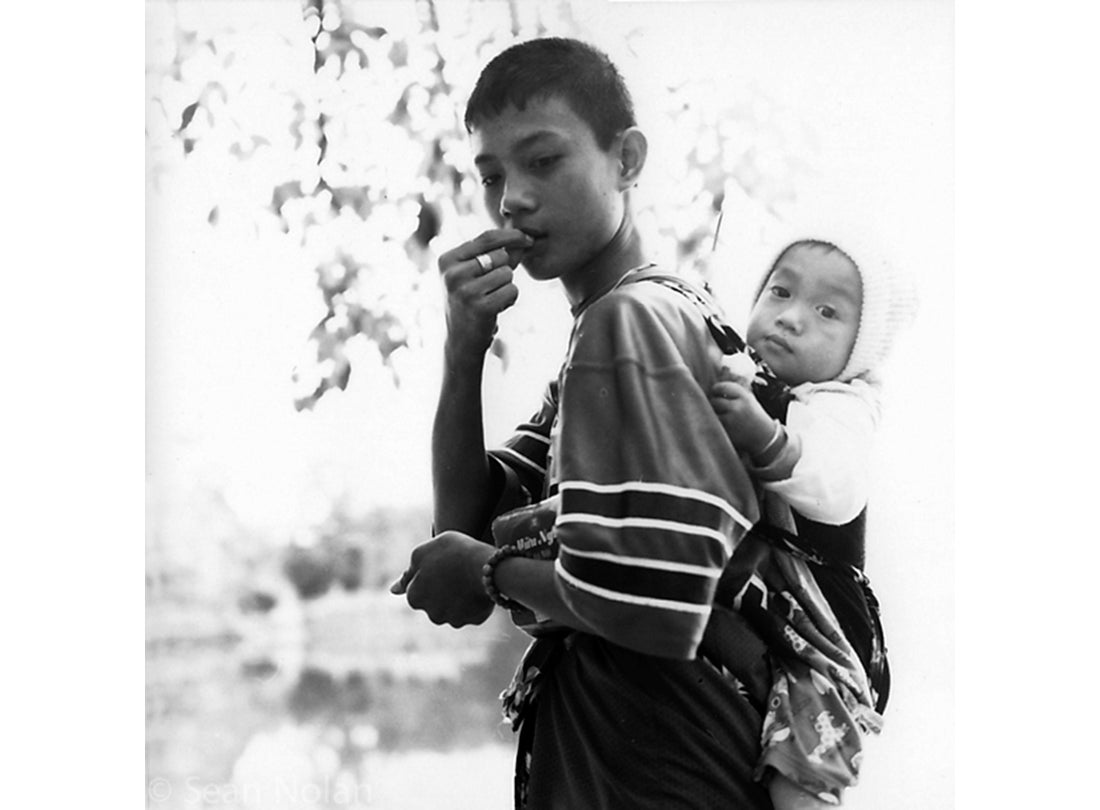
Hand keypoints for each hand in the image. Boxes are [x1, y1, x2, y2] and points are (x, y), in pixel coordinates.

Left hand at [390, 531, 495, 626]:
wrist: (487, 566)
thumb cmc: (452, 553)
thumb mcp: (423, 553)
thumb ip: (409, 572)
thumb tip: (393, 590)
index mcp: (415, 597)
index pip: (416, 588)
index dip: (429, 574)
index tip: (442, 564)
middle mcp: (431, 614)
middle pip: (434, 600)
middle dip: (442, 589)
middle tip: (456, 569)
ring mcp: (454, 619)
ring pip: (453, 607)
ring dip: (459, 596)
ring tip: (470, 576)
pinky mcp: (474, 620)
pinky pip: (472, 610)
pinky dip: (475, 601)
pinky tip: (480, 586)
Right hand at [438, 229, 532, 358]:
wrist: (460, 340)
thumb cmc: (470, 301)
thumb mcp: (474, 273)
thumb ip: (496, 254)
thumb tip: (524, 237)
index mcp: (447, 260)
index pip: (485, 238)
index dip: (510, 236)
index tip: (527, 238)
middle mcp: (452, 274)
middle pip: (500, 255)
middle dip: (504, 269)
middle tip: (491, 286)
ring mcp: (465, 291)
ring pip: (507, 274)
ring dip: (506, 286)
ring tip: (491, 298)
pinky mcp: (480, 308)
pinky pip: (512, 291)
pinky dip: (510, 299)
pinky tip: (496, 308)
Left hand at [709, 376, 775, 455]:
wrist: (765, 438)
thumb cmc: (754, 415)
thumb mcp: (749, 398)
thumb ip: (735, 385)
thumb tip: (723, 368)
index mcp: (744, 397)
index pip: (722, 387)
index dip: (716, 389)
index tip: (716, 392)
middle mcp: (737, 408)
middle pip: (714, 400)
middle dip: (714, 402)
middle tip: (716, 405)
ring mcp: (731, 422)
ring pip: (712, 414)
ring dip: (712, 413)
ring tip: (719, 415)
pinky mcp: (727, 434)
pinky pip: (713, 425)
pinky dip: (714, 424)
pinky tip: (720, 425)